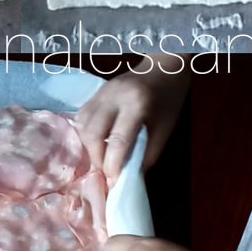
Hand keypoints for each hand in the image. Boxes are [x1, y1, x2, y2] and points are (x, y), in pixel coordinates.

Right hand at [75, 55, 188, 183]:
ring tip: (104, 157)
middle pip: (93, 133)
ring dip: (90, 147)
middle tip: (108, 171)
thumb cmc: (169, 99)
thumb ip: (147, 154)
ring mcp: (101, 93)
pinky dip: (87, 135)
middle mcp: (113, 96)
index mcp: (136, 104)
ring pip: (83, 126)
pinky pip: (82, 117)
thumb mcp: (165, 129)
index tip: (115, 182)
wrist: (162, 68)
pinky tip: (99, 142)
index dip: (114, 165)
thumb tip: (129, 177)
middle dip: (97, 158)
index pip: (118, 139)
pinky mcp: (95, 93)